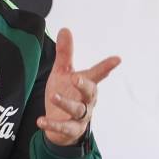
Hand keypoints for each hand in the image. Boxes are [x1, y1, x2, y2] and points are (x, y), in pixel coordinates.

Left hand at [37, 28, 120, 145]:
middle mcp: (87, 101)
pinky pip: (64, 128)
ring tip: (53, 96)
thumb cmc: (65, 94)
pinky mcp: (71, 129)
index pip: (97, 74)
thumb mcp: (62, 73)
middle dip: (84, 85)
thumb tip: (65, 29)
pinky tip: (41, 121)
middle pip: (90, 93)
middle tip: (76, 78)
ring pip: (77, 110)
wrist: (61, 125)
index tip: (116, 59)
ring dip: (65, 103)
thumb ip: (65, 53)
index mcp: (86, 85)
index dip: (106, 67)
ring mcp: (81, 116)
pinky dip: (52, 125)